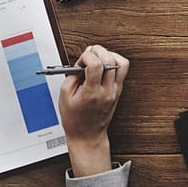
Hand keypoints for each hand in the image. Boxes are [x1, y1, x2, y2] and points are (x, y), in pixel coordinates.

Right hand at [58, 44, 129, 176]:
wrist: (87, 135)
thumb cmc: (75, 120)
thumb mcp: (64, 96)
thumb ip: (72, 76)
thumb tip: (80, 62)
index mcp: (92, 93)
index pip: (96, 65)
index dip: (87, 56)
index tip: (81, 61)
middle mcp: (107, 91)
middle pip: (110, 60)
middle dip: (98, 51)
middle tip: (89, 55)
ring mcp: (115, 91)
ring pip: (122, 63)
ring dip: (109, 55)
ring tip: (98, 58)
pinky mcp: (119, 91)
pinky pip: (122, 70)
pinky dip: (114, 62)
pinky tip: (104, 65)